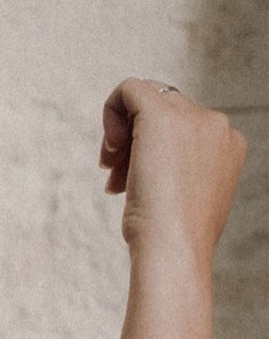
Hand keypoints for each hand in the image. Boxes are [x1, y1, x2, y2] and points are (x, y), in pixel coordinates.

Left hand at [98, 80, 246, 265]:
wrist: (173, 249)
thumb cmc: (174, 242)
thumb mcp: (185, 203)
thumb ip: (178, 176)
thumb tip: (154, 174)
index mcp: (229, 146)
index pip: (183, 129)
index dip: (150, 153)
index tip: (132, 184)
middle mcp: (217, 125)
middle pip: (164, 115)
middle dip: (133, 146)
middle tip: (115, 180)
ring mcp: (193, 117)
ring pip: (147, 101)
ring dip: (121, 137)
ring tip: (111, 176)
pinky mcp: (161, 115)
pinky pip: (129, 88)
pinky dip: (111, 110)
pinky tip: (109, 148)